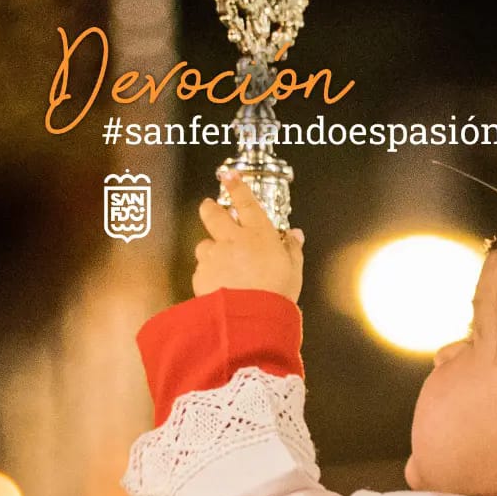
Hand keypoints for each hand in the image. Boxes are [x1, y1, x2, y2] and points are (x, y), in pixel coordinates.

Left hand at [192, 170, 304, 302]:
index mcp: (259, 234)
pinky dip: (207, 275)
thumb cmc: (275, 295)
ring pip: (204, 245)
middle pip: (213, 214)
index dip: (236, 185)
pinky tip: (218, 285)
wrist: (251, 319)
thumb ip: (292, 249)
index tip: (228, 176)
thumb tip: (295, 236)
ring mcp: (215, 256)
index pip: (246, 202)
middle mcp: (233, 240)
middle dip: (209, 208)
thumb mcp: (293, 270)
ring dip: (210, 250)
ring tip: (220, 263)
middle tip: (209, 206)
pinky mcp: (201, 275)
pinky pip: (201, 270)